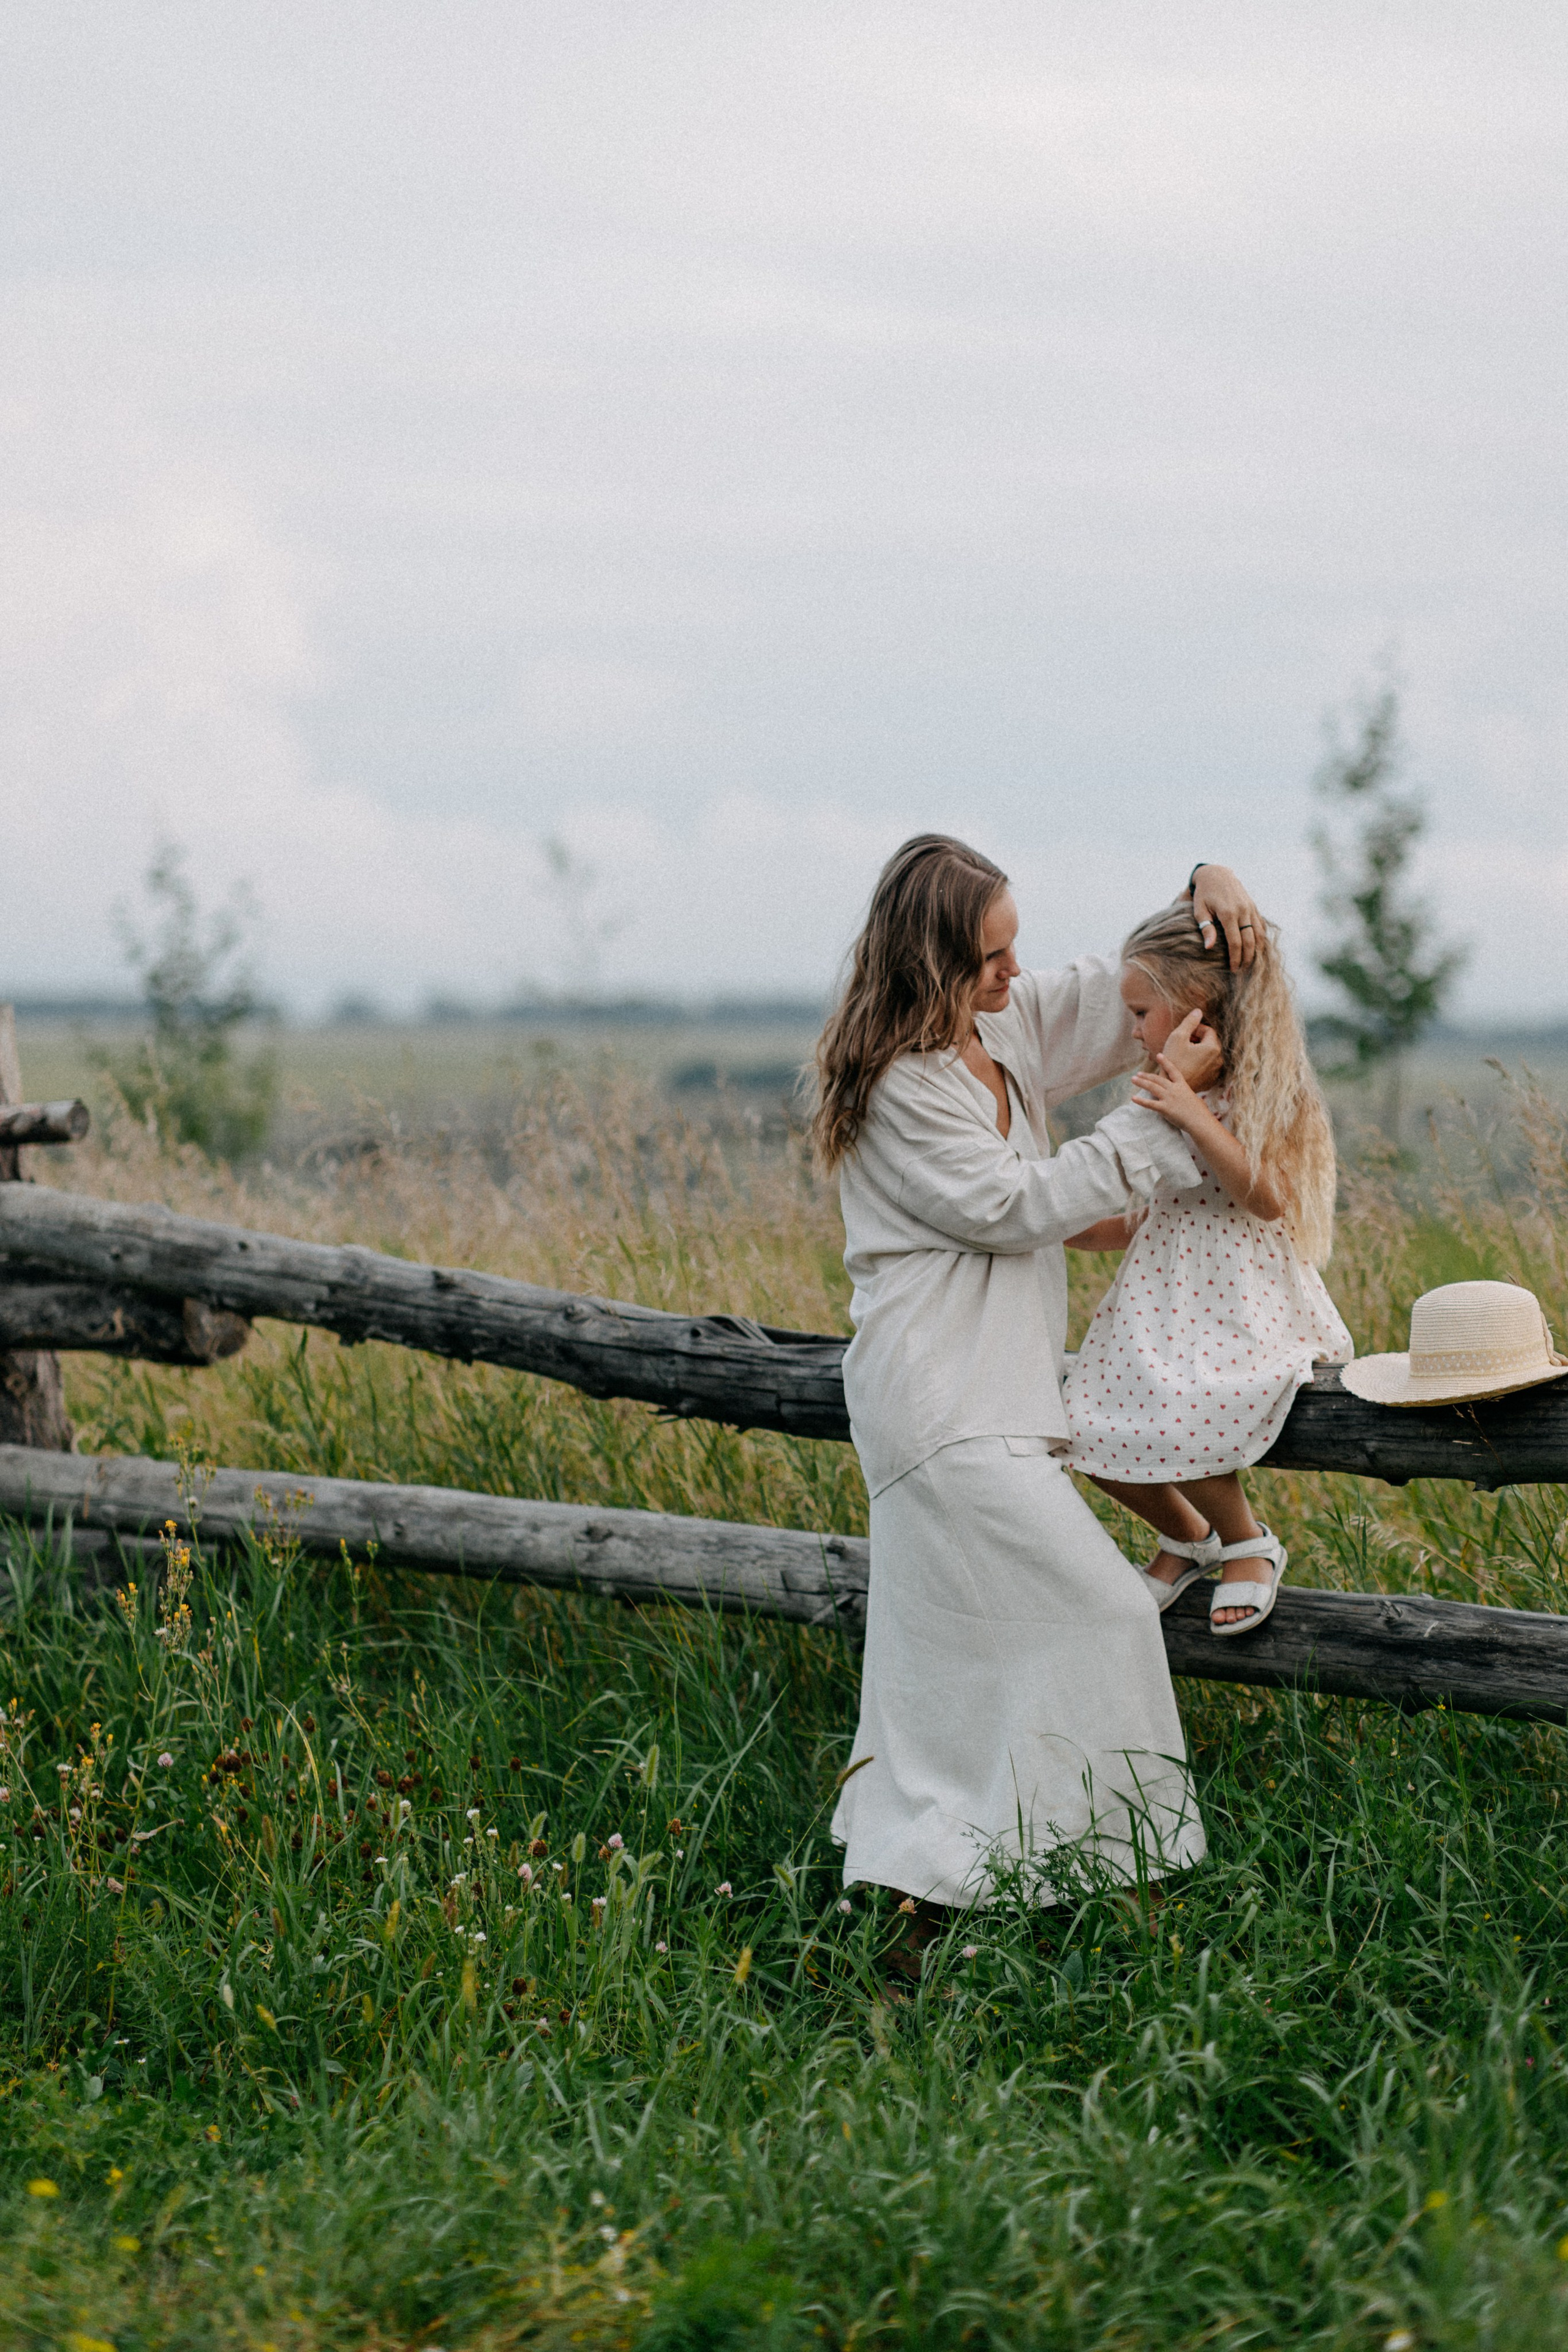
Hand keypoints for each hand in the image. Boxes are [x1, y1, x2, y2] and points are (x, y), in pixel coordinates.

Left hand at [1131, 1015, 1220, 1133]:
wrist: (1200, 1121)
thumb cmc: (1200, 1112)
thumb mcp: (1194, 1099)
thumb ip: (1186, 1096)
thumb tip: (1187, 1097)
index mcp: (1183, 1086)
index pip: (1173, 1071)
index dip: (1165, 1062)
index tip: (1159, 1055)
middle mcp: (1174, 1089)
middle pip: (1158, 1079)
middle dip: (1147, 1076)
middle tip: (1138, 1074)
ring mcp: (1169, 1098)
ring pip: (1152, 1087)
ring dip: (1141, 1082)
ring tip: (1133, 1079)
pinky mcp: (1165, 1109)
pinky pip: (1150, 1104)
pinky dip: (1141, 1101)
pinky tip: (1133, 1098)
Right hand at [1156, 1006, 1222, 1089]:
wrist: (1170, 1087)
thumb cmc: (1173, 1061)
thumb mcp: (1178, 1037)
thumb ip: (1189, 1022)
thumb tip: (1198, 1011)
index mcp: (1213, 1047)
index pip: (1208, 1030)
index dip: (1195, 1030)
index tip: (1184, 1035)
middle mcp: (1219, 1059)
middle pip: (1210, 1042)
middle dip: (1198, 1040)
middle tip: (1183, 1045)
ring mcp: (1216, 1071)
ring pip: (1209, 1055)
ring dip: (1199, 1052)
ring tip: (1184, 1055)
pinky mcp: (1211, 1080)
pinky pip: (1208, 1066)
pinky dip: (1200, 1063)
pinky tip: (1187, 1066)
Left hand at [1190, 864, 1261, 969]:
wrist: (1216, 874)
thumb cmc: (1203, 894)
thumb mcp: (1199, 910)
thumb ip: (1206, 928)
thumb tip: (1209, 948)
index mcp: (1228, 913)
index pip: (1236, 942)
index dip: (1236, 958)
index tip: (1233, 970)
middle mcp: (1243, 911)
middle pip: (1250, 941)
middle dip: (1248, 958)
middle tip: (1243, 971)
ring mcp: (1250, 908)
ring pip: (1259, 934)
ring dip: (1257, 950)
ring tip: (1251, 962)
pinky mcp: (1253, 906)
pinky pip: (1261, 925)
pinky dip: (1261, 938)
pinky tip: (1257, 948)